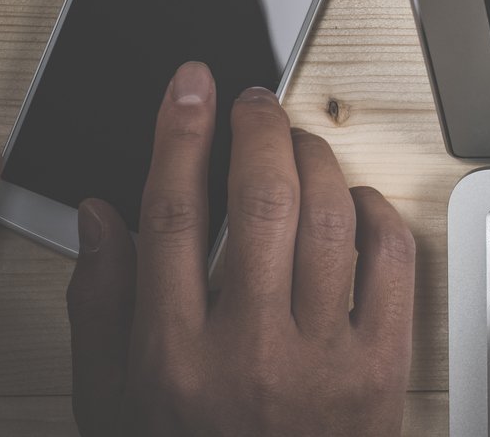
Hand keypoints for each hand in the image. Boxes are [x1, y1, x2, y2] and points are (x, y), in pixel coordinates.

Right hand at [66, 62, 416, 436]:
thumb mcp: (113, 404)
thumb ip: (99, 307)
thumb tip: (100, 213)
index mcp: (171, 358)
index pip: (172, 216)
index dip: (179, 135)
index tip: (189, 86)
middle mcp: (247, 352)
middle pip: (260, 201)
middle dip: (257, 130)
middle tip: (252, 101)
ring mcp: (321, 359)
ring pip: (329, 219)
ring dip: (317, 161)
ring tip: (298, 143)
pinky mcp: (382, 367)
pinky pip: (391, 260)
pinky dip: (376, 213)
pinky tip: (354, 202)